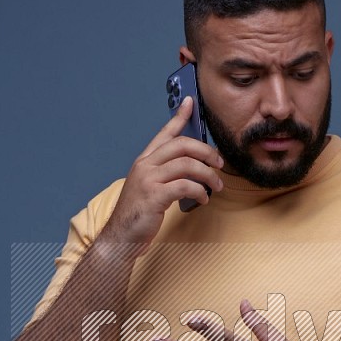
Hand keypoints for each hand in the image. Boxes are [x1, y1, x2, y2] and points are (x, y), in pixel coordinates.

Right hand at [109, 97, 223, 253]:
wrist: (120, 238)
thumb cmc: (138, 214)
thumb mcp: (149, 188)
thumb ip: (165, 175)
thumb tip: (192, 168)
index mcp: (144, 161)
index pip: (164, 133)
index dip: (178, 117)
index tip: (190, 102)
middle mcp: (145, 165)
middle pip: (182, 145)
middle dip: (206, 151)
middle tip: (219, 163)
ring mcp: (149, 180)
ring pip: (187, 165)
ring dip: (208, 175)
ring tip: (217, 186)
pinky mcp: (154, 196)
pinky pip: (186, 186)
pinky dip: (200, 192)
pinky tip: (204, 200)